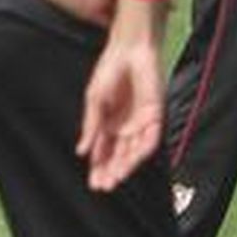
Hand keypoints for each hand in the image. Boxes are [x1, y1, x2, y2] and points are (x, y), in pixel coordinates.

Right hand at [77, 0, 167, 191]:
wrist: (129, 49)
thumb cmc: (110, 70)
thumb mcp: (94, 100)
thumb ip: (91, 126)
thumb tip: (81, 152)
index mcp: (109, 123)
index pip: (104, 151)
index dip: (98, 167)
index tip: (93, 183)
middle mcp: (125, 125)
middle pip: (119, 155)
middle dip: (111, 171)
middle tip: (103, 186)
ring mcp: (141, 121)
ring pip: (134, 150)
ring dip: (125, 166)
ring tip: (115, 179)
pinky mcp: (155, 113)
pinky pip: (150, 137)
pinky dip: (141, 150)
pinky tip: (131, 161)